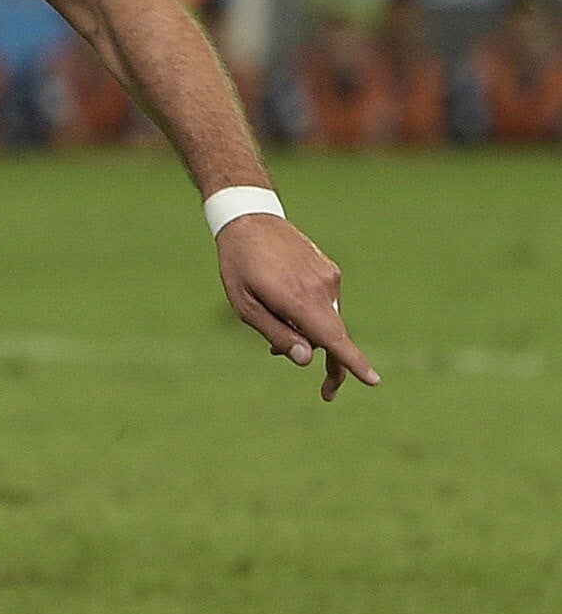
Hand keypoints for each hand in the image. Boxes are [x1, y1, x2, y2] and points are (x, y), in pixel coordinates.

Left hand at [215, 213, 378, 400]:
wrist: (251, 220)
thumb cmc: (240, 267)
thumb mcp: (245, 306)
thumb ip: (277, 334)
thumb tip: (306, 361)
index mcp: (297, 299)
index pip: (332, 338)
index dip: (352, 362)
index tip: (373, 380)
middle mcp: (321, 288)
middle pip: (335, 336)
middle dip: (331, 363)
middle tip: (327, 393)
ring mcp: (329, 277)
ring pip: (329, 320)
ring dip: (312, 333)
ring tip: (276, 327)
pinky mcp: (330, 270)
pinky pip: (327, 303)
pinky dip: (313, 314)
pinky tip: (286, 305)